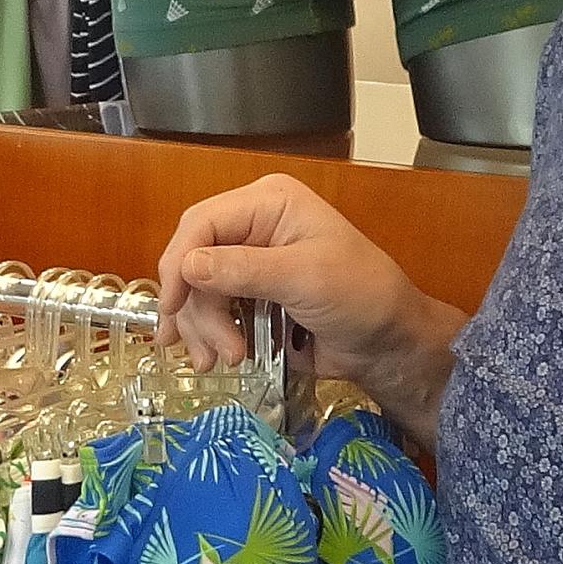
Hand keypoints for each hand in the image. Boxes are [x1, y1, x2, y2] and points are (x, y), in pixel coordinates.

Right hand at [154, 174, 463, 440]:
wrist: (390, 344)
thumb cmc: (361, 297)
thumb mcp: (305, 278)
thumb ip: (244, 270)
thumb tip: (187, 266)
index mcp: (269, 202)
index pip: (202, 223)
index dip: (179, 263)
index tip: (173, 307)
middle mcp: (252, 225)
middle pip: (193, 259)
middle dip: (198, 308)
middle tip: (218, 352)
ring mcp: (249, 261)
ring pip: (196, 290)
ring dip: (203, 328)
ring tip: (225, 361)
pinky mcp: (249, 295)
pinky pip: (210, 310)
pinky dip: (208, 335)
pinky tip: (217, 358)